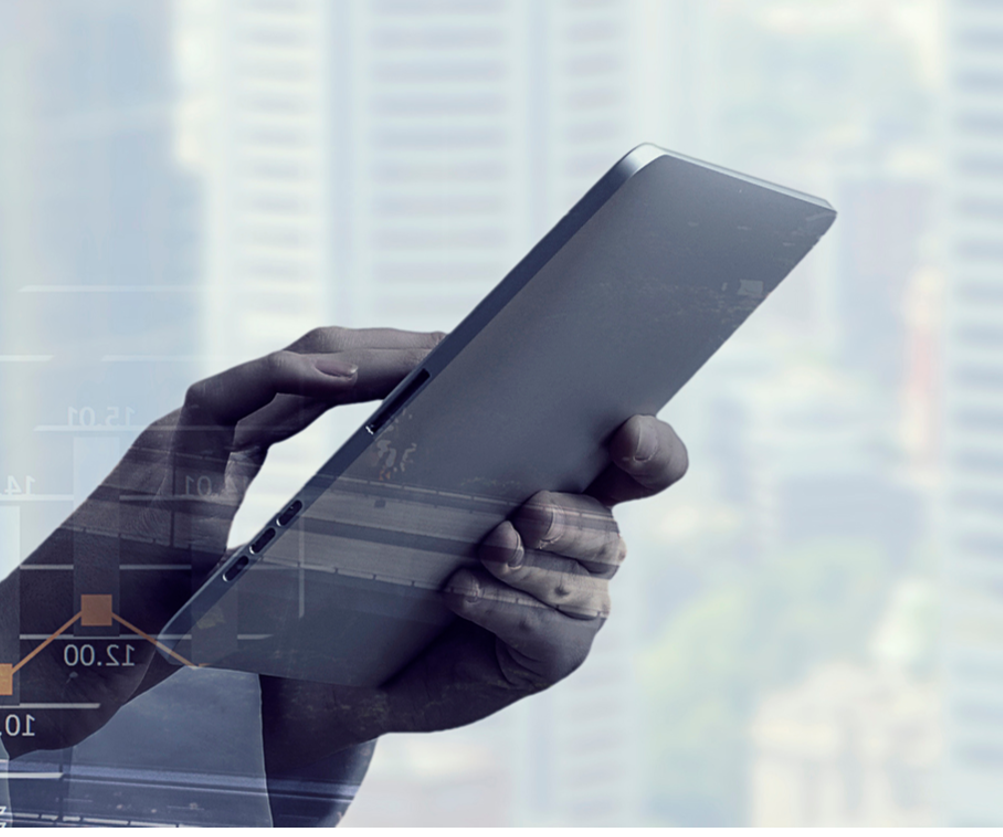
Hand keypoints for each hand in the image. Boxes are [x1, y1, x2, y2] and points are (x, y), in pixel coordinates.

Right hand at [0, 326, 439, 748]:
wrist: (66, 642)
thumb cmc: (136, 626)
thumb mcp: (230, 588)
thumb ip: (271, 563)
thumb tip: (345, 584)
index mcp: (220, 461)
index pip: (305, 404)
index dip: (363, 386)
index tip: (425, 383)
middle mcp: (204, 434)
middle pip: (301, 374)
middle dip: (373, 358)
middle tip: (444, 349)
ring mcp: (185, 433)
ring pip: (277, 370)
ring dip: (350, 356)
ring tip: (417, 351)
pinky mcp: (166, 445)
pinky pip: (231, 393)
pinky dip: (285, 377)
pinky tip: (342, 376)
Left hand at [263, 411, 688, 756]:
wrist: (352, 639)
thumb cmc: (380, 526)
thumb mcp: (397, 448)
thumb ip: (405, 390)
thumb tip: (389, 349)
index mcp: (569, 477)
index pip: (643, 459)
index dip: (650, 446)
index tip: (626, 431)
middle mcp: (585, 538)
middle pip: (609, 527)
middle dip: (573, 519)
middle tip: (530, 513)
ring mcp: (573, 601)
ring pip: (579, 582)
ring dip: (533, 565)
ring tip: (490, 547)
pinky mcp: (549, 653)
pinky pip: (544, 631)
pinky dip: (502, 606)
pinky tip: (459, 589)